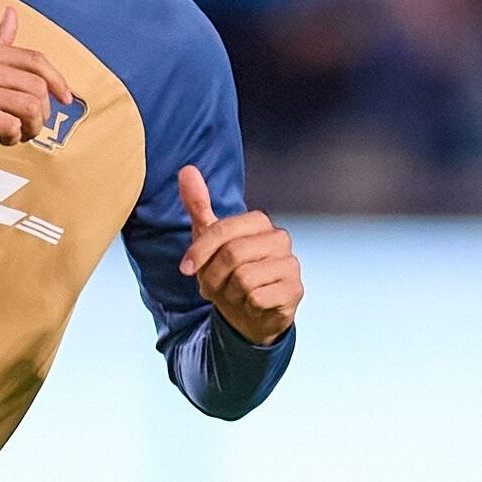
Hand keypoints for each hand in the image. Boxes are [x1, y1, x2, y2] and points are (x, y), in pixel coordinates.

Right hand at [0, 17, 74, 146]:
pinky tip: (4, 139)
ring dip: (32, 127)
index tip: (65, 99)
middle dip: (43, 111)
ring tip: (19, 134)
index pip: (35, 60)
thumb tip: (13, 15)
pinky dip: (13, 137)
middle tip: (31, 124)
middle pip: (37, 87)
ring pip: (29, 107)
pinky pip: (9, 126)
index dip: (58, 80)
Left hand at [176, 165, 298, 343]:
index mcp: (259, 222)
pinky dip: (246, 305)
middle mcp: (280, 238)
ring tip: (234, 294)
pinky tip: (251, 304)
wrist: (249, 312)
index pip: (221, 231)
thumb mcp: (208, 238)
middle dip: (214, 277)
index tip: (187, 268)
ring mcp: (291, 264)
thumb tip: (186, 169)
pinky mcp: (295, 290)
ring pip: (244, 279)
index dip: (199, 252)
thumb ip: (199, 205)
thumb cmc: (228, 271)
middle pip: (232, 255)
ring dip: (229, 293)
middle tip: (214, 286)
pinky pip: (257, 298)